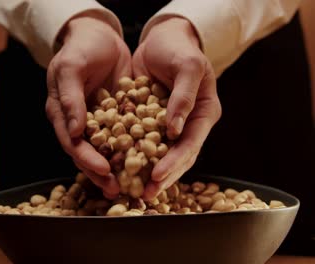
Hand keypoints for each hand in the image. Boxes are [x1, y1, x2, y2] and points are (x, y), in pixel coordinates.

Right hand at [46, 15, 130, 197]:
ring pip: (105, 149)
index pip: (72, 143)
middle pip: (87, 153)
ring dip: (115, 168)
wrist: (98, 34)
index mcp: (61, 113)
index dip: (86, 159)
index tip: (103, 170)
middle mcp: (77, 121)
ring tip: (129, 185)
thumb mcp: (70, 68)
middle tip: (116, 189)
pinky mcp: (115, 116)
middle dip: (101, 173)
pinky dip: (131, 150)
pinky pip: (123, 136)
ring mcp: (97, 120)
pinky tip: (144, 161)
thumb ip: (70, 99)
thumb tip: (73, 131)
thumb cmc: (79, 48)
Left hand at [132, 17, 221, 199]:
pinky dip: (133, 155)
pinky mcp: (150, 122)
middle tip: (145, 193)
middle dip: (163, 176)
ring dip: (148, 172)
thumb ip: (184, 96)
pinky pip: (142, 141)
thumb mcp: (187, 66)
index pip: (191, 143)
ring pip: (160, 154)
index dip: (175, 162)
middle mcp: (188, 123)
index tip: (158, 176)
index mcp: (204, 112)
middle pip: (178, 156)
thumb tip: (176, 129)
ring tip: (133, 189)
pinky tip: (120, 167)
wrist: (162, 38)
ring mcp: (170, 125)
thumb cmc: (179, 48)